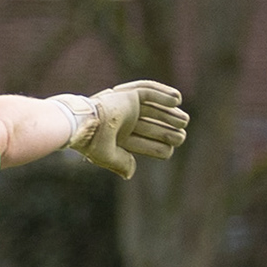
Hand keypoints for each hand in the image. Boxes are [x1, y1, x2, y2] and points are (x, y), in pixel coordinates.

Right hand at [72, 81, 188, 179]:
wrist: (81, 122)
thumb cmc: (90, 141)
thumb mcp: (106, 156)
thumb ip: (120, 163)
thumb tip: (131, 173)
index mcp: (120, 139)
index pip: (145, 144)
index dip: (159, 147)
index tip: (169, 150)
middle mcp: (125, 123)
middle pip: (153, 126)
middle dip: (168, 131)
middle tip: (181, 134)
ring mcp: (126, 108)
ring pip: (154, 110)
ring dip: (170, 115)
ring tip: (184, 120)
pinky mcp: (127, 95)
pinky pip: (148, 92)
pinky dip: (163, 94)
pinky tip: (177, 99)